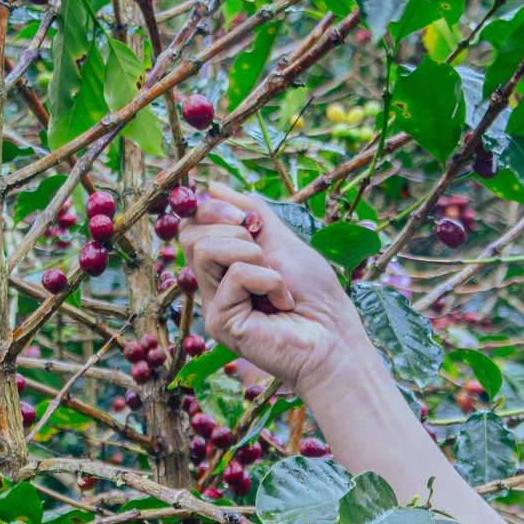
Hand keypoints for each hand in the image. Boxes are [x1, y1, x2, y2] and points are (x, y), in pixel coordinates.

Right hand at [177, 183, 375, 397]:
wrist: (334, 337)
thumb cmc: (316, 296)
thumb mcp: (283, 240)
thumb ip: (251, 211)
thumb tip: (212, 186)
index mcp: (226, 264)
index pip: (192, 223)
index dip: (213, 209)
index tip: (249, 219)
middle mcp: (215, 285)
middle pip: (190, 233)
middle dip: (235, 230)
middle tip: (266, 254)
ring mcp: (215, 305)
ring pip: (204, 248)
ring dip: (251, 253)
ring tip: (277, 280)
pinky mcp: (220, 323)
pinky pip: (234, 275)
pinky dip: (267, 280)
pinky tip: (282, 303)